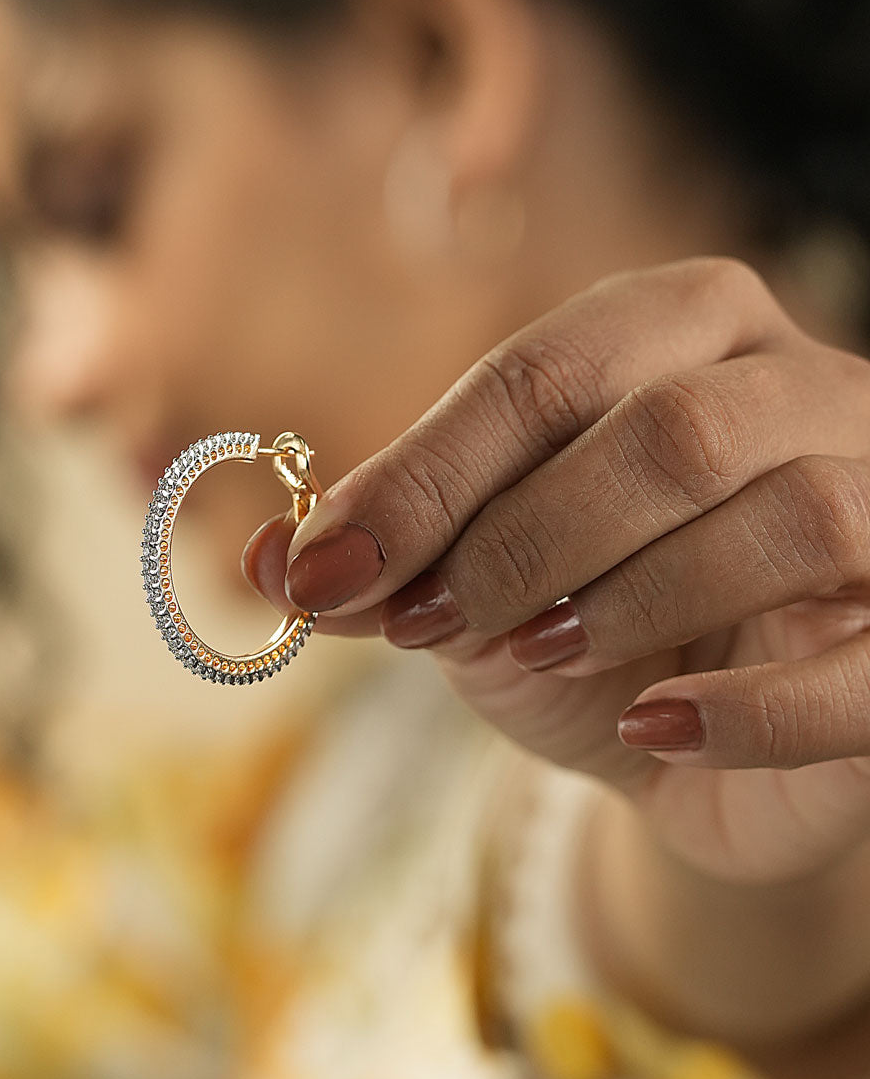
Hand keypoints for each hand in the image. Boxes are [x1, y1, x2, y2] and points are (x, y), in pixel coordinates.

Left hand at [244, 258, 869, 885]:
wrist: (695, 744)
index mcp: (684, 334)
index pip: (549, 372)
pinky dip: (748, 706)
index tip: (322, 568)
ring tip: (530, 655)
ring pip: (787, 518)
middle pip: (670, 432)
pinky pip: (864, 662)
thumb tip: (268, 549)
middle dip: (518, 538)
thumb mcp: (469, 583)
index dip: (425, 475)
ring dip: (625, 602)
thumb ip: (388, 555)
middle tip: (422, 623)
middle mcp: (805, 389)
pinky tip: (655, 730)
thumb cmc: (582, 631)